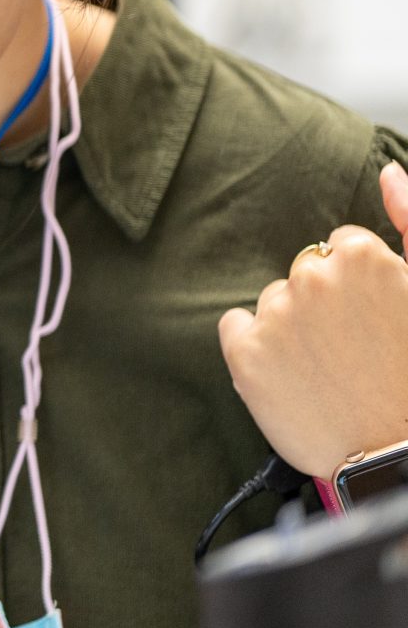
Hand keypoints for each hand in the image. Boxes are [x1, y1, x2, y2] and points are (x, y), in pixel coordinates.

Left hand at [219, 163, 407, 477]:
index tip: (376, 321)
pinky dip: (255, 348)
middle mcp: (314, 278)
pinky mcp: (244, 354)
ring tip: (331, 368)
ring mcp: (276, 315)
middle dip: (326, 304)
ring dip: (293, 327)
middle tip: (356, 350)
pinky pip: (236, 329)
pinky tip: (292, 375)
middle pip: (305, 273)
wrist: (396, 455)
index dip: (361, 288)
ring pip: (273, 302)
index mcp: (363, 258)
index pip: (341, 248)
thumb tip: (390, 171)